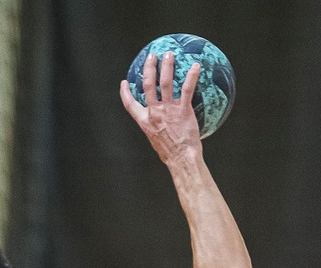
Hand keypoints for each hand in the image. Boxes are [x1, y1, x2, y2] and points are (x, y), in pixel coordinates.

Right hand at [119, 50, 204, 169]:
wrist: (181, 158)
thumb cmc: (171, 153)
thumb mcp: (157, 141)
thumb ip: (157, 128)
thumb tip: (163, 124)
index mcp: (145, 121)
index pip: (130, 104)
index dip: (125, 92)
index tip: (125, 83)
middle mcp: (154, 113)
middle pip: (148, 84)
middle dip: (149, 68)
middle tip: (152, 57)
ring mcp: (168, 110)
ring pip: (165, 82)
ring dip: (167, 66)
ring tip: (169, 54)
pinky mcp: (183, 110)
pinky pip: (187, 89)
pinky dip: (191, 76)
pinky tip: (195, 66)